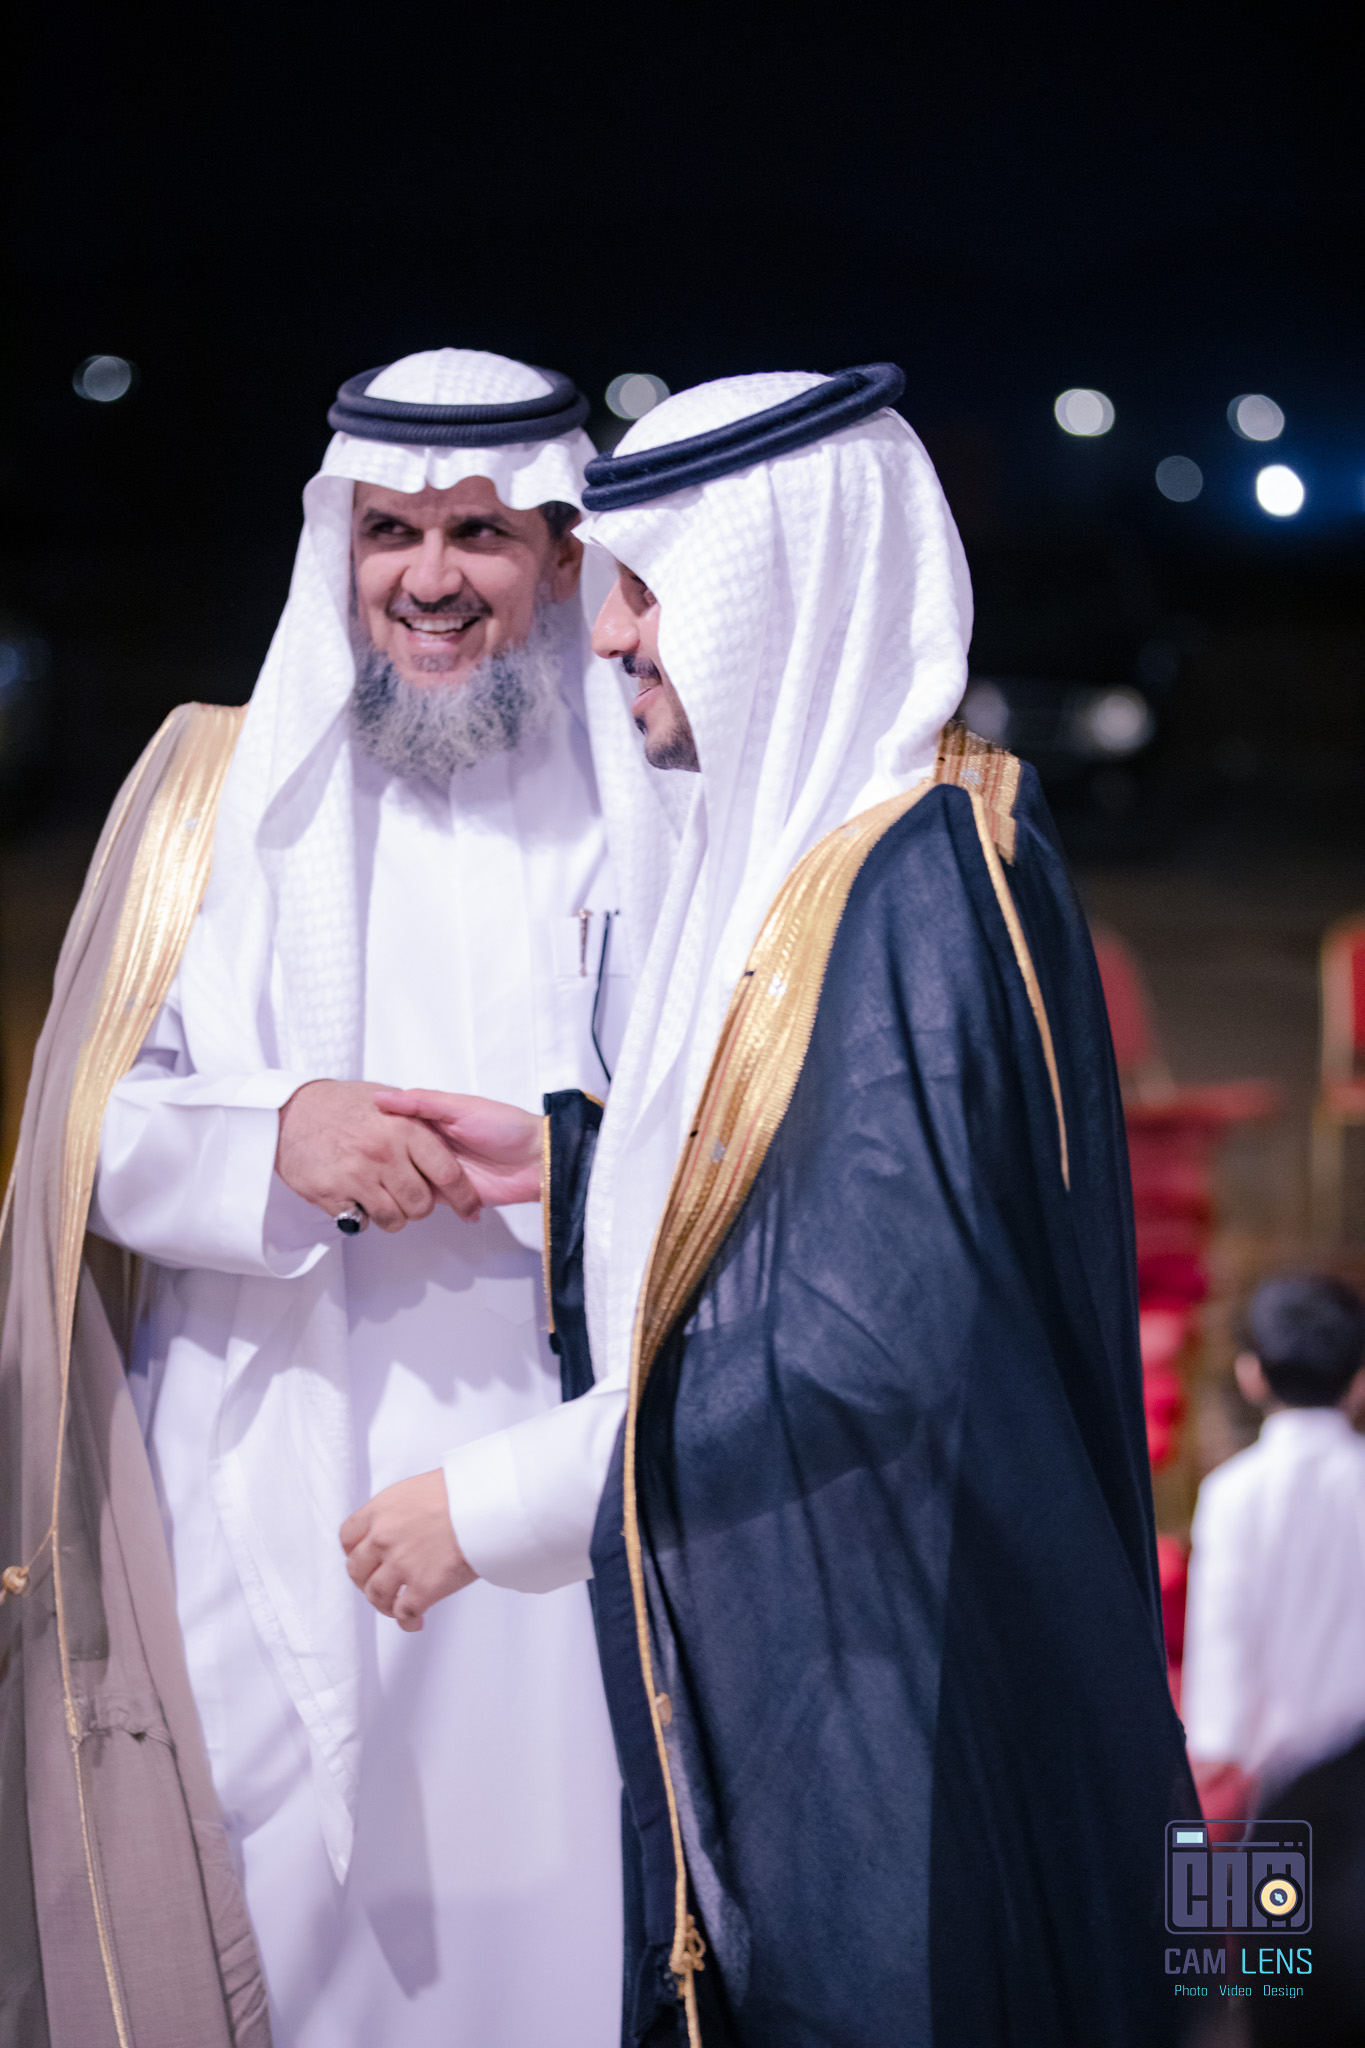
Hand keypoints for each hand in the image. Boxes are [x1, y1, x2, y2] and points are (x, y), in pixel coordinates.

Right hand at [276, 1079, 480, 1231]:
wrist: (288, 1110)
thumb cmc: (337, 1103)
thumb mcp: (384, 1096)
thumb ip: (417, 1113)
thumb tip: (447, 1134)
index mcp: (404, 1128)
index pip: (447, 1173)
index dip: (463, 1196)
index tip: (469, 1208)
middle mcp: (383, 1153)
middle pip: (421, 1204)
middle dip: (420, 1206)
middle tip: (411, 1197)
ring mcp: (357, 1175)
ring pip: (394, 1219)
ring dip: (393, 1215)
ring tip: (384, 1199)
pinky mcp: (331, 1193)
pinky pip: (360, 1222)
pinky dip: (362, 1216)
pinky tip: (358, 1198)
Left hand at [340, 1471, 476, 1630]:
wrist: (487, 1503)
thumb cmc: (465, 1490)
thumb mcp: (421, 1488)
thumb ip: (402, 1510)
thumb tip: (407, 1525)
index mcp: (381, 1509)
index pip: (348, 1536)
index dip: (354, 1552)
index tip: (362, 1559)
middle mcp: (383, 1538)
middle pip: (357, 1570)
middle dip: (365, 1582)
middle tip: (377, 1586)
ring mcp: (401, 1564)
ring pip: (376, 1595)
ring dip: (384, 1605)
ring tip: (396, 1607)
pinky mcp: (423, 1587)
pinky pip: (404, 1613)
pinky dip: (407, 1621)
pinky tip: (415, 1621)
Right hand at [371, 1090, 544, 1206]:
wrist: (538, 1161)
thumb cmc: (505, 1126)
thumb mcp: (460, 1106)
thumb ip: (421, 1102)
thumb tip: (379, 1098)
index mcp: (430, 1125)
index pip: (392, 1131)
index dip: (374, 1135)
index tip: (355, 1138)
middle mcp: (430, 1152)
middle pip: (394, 1164)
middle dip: (384, 1167)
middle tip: (367, 1168)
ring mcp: (439, 1177)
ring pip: (406, 1187)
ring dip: (399, 1190)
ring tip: (384, 1187)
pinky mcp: (450, 1199)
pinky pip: (426, 1206)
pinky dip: (416, 1208)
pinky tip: (400, 1203)